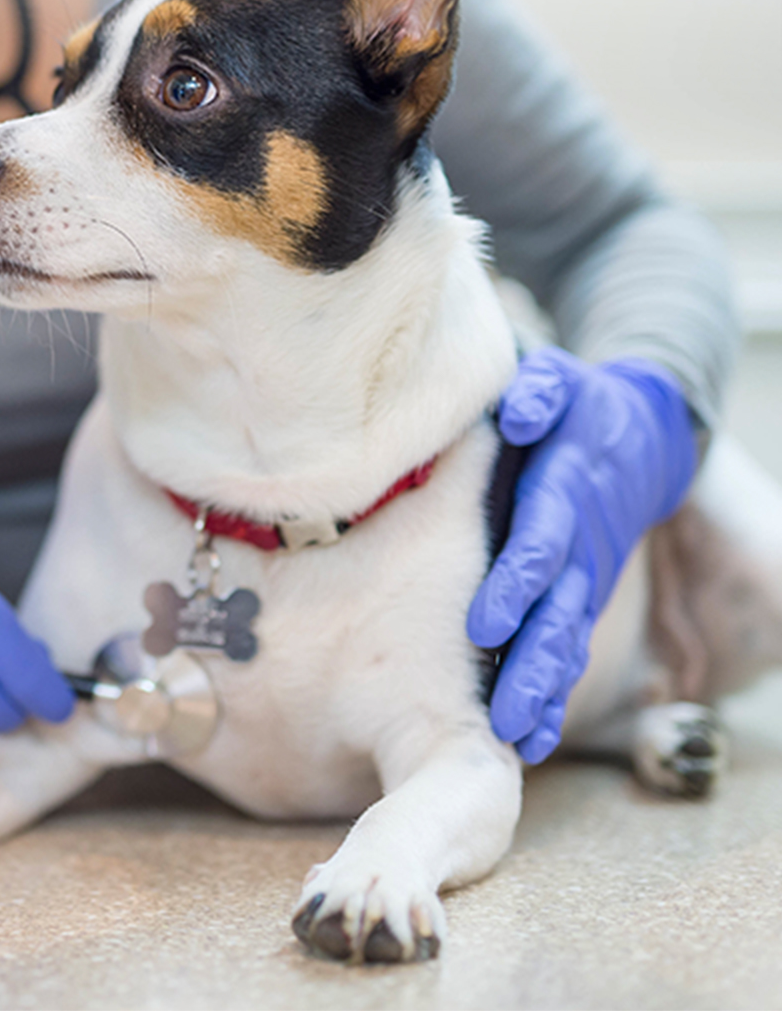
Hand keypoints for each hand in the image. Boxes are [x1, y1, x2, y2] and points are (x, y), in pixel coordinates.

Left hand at [468, 349, 697, 762]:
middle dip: (530, 662)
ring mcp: (585, 578)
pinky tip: (530, 743)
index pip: (541, 541)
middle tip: (501, 714)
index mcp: (565, 492)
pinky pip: (568, 650)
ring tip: (515, 741)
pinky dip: (554, 696)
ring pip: (565, 642)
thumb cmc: (576, 405)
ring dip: (542, 691)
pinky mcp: (582, 597)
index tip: (485, 622)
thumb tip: (518, 407)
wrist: (641, 437)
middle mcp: (579, 545)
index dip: (516, 582)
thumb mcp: (559, 383)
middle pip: (557, 611)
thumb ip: (538, 392)